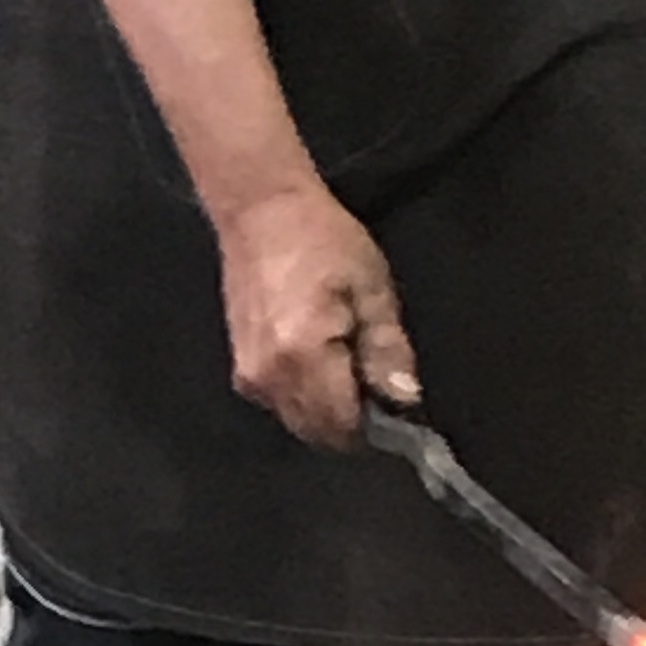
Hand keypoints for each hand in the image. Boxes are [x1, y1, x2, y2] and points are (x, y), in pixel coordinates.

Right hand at [217, 184, 416, 449]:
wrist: (259, 211)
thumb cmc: (323, 240)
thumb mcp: (372, 288)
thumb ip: (388, 351)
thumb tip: (405, 401)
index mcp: (304, 356)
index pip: (344, 427)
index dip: (375, 426)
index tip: (394, 402)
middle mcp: (269, 378)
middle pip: (319, 434)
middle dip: (352, 422)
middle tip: (373, 381)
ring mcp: (249, 378)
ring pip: (300, 424)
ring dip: (328, 413)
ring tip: (347, 366)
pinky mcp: (241, 372)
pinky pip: (282, 406)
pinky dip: (307, 400)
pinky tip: (320, 362)